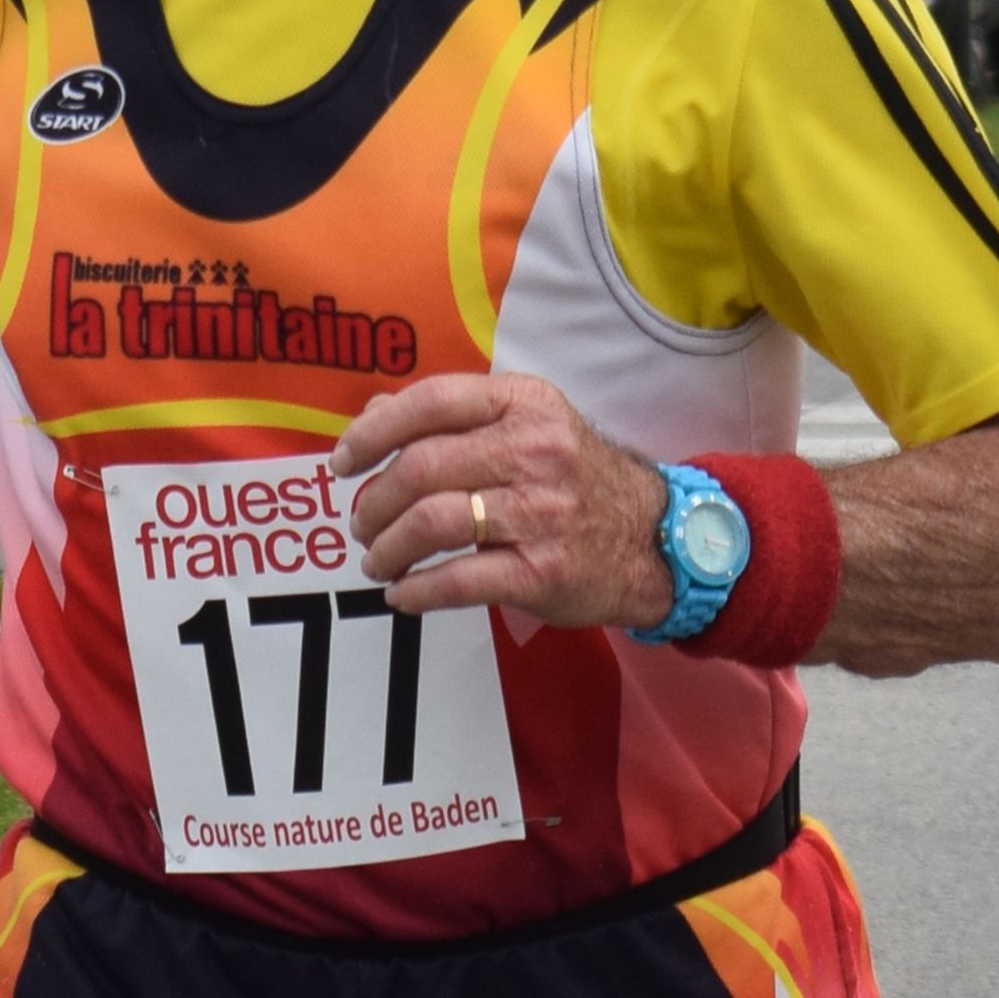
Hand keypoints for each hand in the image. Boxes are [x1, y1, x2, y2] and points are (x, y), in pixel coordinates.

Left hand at [336, 366, 668, 631]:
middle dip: (375, 501)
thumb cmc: (574, 480)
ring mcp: (541, 512)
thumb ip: (451, 417)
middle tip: (363, 525)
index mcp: (525, 403)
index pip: (431, 402)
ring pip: (433, 522)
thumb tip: (373, 416)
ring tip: (379, 560)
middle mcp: (535, 451)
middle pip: (422, 467)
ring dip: (388, 548)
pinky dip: (417, 591)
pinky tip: (404, 595)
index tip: (344, 461)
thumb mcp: (527, 425)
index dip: (374, 432)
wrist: (654, 539)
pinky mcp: (543, 571)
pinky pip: (459, 580)